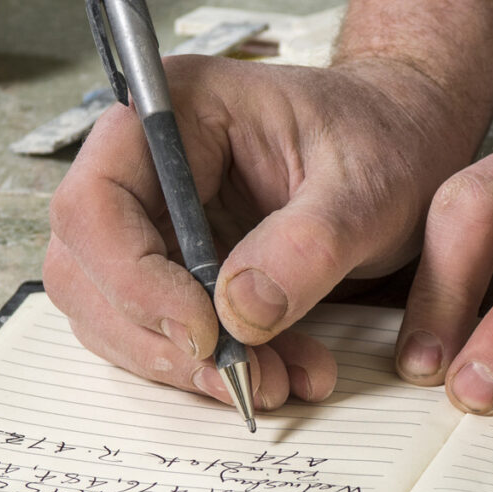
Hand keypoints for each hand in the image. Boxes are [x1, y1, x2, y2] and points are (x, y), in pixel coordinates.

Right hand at [43, 57, 473, 409]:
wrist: (407, 149)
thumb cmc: (385, 141)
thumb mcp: (366, 189)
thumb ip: (306, 247)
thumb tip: (237, 315)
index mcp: (175, 111)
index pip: (95, 201)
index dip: (132, 278)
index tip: (205, 331)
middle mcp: (143, 163)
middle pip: (85, 267)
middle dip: (158, 338)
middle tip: (243, 378)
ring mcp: (150, 219)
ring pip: (110, 313)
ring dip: (182, 365)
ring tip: (275, 380)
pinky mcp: (171, 268)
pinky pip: (155, 333)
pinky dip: (206, 368)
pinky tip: (277, 372)